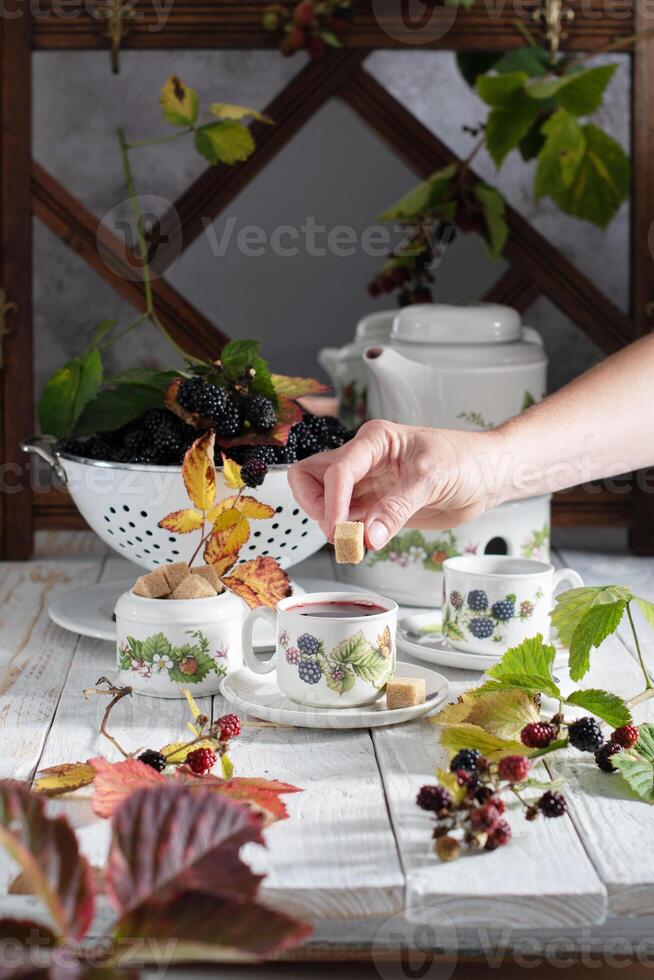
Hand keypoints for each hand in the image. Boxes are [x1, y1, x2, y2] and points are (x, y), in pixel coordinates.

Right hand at [288, 419, 501, 550]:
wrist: (487, 476)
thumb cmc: (465, 460)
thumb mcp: (431, 479)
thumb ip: (397, 508)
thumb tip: (368, 535)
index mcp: (374, 440)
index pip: (337, 469)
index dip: (333, 501)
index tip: (340, 529)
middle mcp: (364, 460)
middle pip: (313, 478)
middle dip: (318, 507)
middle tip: (338, 532)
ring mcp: (368, 484)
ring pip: (324, 500)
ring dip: (332, 524)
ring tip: (354, 542)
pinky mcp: (375, 506)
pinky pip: (348, 520)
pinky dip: (348, 534)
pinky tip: (363, 543)